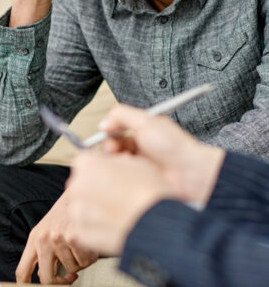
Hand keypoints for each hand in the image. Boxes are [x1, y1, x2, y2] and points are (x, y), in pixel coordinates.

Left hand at [15, 188, 98, 284]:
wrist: (81, 190)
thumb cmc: (66, 210)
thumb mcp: (48, 227)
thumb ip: (44, 251)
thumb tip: (44, 275)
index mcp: (35, 238)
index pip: (22, 272)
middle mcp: (43, 239)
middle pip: (47, 279)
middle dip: (61, 282)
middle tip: (70, 277)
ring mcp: (58, 239)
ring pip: (72, 269)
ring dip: (80, 262)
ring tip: (81, 246)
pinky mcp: (74, 237)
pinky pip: (85, 262)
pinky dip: (91, 256)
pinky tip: (89, 243)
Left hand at [67, 152, 173, 255]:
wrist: (155, 222)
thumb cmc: (148, 190)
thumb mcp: (133, 161)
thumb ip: (114, 161)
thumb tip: (112, 167)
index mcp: (87, 164)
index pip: (85, 162)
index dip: (100, 168)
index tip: (110, 175)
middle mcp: (77, 186)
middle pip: (81, 183)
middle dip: (94, 187)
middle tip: (116, 195)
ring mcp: (78, 211)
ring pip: (81, 206)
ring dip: (93, 208)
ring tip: (116, 213)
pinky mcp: (83, 234)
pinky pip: (84, 227)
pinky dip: (95, 227)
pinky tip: (113, 226)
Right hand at [100, 104, 224, 204]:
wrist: (190, 173)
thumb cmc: (174, 146)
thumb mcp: (145, 121)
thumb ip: (122, 115)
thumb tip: (103, 122)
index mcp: (143, 128)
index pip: (117, 127)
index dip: (109, 130)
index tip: (105, 132)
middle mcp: (141, 145)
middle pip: (113, 144)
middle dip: (109, 146)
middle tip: (112, 150)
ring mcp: (140, 162)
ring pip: (116, 159)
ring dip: (115, 159)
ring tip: (123, 161)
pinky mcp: (139, 178)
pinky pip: (122, 174)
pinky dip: (121, 172)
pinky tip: (128, 172)